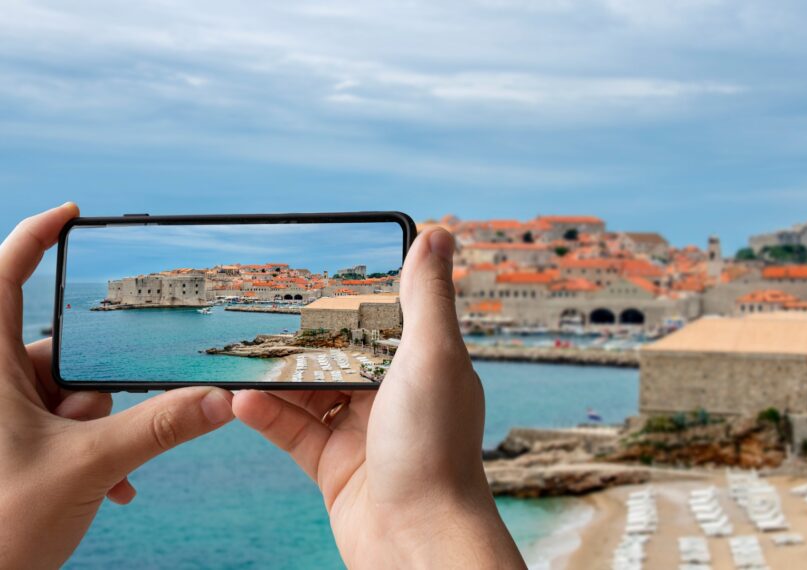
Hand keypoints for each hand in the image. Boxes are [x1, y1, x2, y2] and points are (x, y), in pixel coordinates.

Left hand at [0, 204, 235, 568]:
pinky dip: (91, 449)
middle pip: (60, 352)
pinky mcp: (17, 442)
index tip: (71, 213)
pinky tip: (106, 485)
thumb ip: (157, 428)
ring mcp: (5, 416)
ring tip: (102, 472)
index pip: (2, 278)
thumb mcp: (86, 467)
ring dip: (98, 429)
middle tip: (96, 429)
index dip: (33, 238)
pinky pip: (65, 426)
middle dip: (94, 390)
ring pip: (70, 395)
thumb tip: (220, 400)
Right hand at [233, 228, 523, 568]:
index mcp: (423, 366)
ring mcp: (362, 431)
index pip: (381, 318)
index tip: (313, 270)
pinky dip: (266, 414)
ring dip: (275, 376)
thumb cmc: (435, 447)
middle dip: (301, 335)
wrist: (418, 542)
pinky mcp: (333, 465)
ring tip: (238, 352)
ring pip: (310, 390)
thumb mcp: (433, 357)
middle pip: (339, 354)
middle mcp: (394, 396)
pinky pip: (292, 430)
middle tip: (259, 310)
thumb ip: (427, 296)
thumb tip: (440, 232)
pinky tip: (239, 399)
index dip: (350, 296)